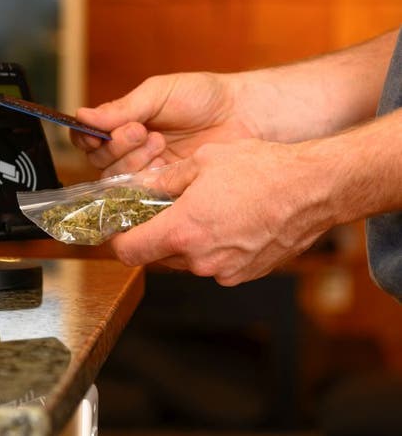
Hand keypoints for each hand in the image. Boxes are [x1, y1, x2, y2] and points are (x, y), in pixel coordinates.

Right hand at [71, 72, 259, 176]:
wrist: (243, 115)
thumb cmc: (202, 97)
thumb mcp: (158, 93)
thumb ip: (122, 108)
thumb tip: (83, 115)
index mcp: (121, 123)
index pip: (86, 137)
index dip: (86, 137)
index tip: (101, 132)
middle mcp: (128, 150)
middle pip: (98, 161)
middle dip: (117, 146)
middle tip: (142, 130)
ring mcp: (145, 171)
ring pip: (115, 179)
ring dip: (132, 161)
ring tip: (159, 141)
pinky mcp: (163, 189)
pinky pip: (140, 193)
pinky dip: (147, 178)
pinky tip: (164, 162)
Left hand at [110, 139, 331, 285]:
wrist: (315, 188)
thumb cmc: (262, 170)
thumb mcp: (203, 161)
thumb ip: (165, 180)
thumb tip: (142, 186)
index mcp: (182, 232)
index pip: (129, 252)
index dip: (119, 240)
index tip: (120, 228)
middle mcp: (201, 260)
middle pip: (157, 256)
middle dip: (156, 236)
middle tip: (163, 211)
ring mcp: (226, 271)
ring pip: (187, 261)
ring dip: (186, 242)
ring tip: (203, 211)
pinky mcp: (246, 274)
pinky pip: (215, 264)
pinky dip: (212, 248)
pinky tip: (227, 222)